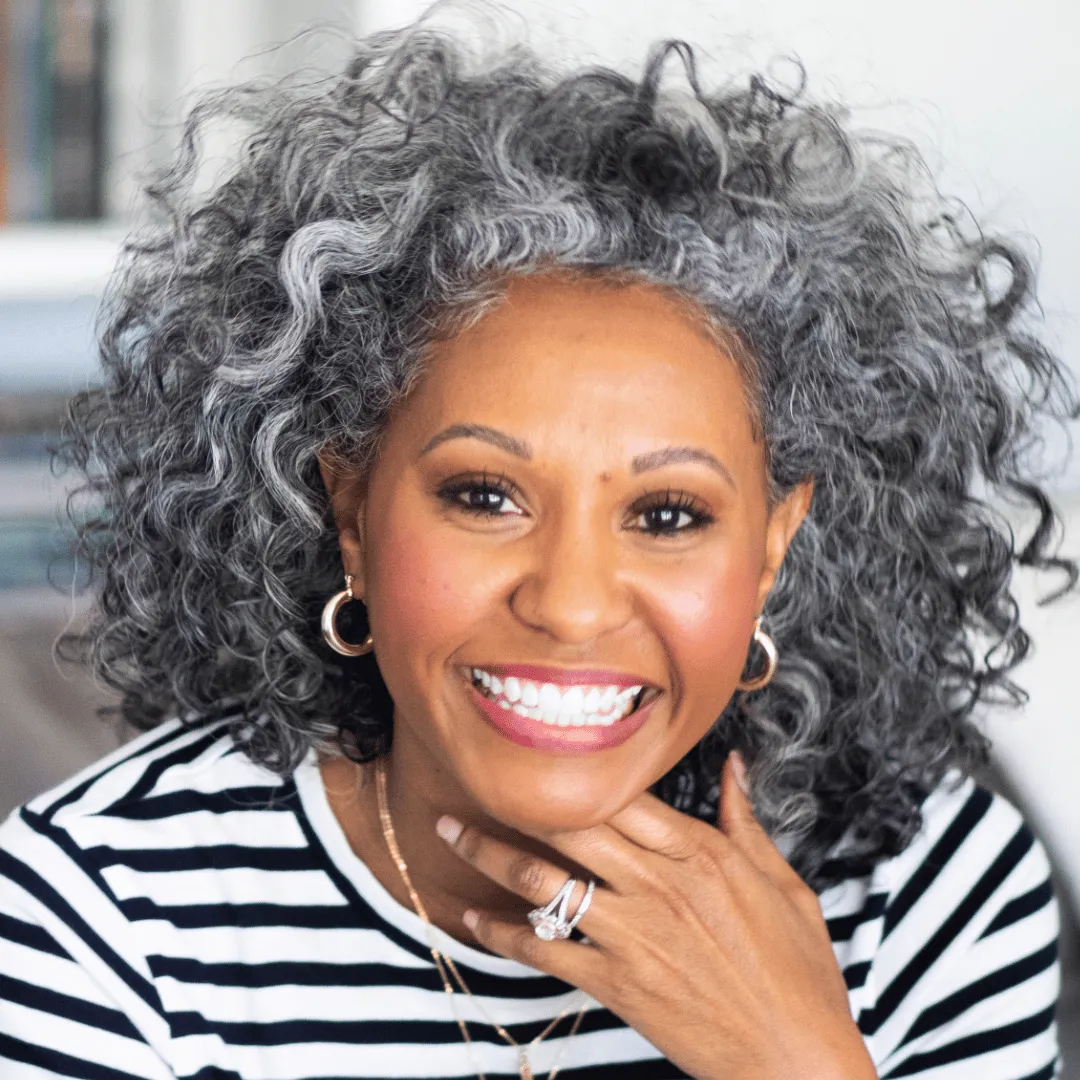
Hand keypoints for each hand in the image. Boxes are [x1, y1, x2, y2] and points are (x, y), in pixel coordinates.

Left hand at [436, 754, 877, 1079]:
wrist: (797, 1058)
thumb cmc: (799, 972)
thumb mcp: (784, 885)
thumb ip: (746, 821)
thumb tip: (732, 766)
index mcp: (701, 853)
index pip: (624, 793)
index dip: (576, 768)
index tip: (539, 750)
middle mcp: (660, 884)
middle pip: (570, 824)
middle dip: (513, 798)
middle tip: (470, 778)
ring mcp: (634, 933)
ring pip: (544, 879)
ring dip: (488, 852)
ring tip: (448, 831)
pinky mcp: (617, 982)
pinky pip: (544, 949)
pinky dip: (501, 933)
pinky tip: (472, 918)